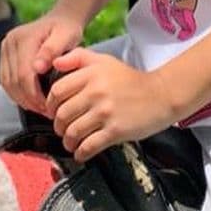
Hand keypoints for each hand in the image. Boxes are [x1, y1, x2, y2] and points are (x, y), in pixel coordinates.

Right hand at [0, 11, 83, 114]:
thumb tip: (37, 68)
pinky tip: (31, 101)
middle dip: (28, 100)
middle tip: (46, 112)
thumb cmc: (66, 30)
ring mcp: (5, 48)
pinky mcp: (5, 56)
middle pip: (13, 80)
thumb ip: (53, 50)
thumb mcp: (67, 36)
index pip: (23, 74)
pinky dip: (16, 93)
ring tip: (39, 109)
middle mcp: (10, 42)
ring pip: (6, 83)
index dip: (34, 95)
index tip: (49, 106)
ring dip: (21, 99)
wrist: (61, 20)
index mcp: (24, 38)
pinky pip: (6, 80)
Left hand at [45, 48, 176, 161]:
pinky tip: (81, 153)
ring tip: (70, 142)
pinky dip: (81, 153)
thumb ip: (78, 58)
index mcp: (91, 73)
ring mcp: (106, 112)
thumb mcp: (104, 61)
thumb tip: (54, 63)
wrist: (161, 95)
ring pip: (73, 132)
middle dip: (58, 126)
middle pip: (62, 114)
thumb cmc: (131, 80)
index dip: (50, 104)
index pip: (57, 91)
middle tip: (61, 129)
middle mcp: (96, 92)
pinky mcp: (115, 131)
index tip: (53, 111)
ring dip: (68, 141)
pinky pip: (89, 146)